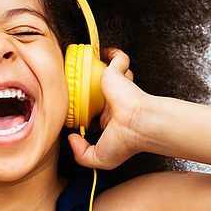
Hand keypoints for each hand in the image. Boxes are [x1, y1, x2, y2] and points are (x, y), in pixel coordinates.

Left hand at [67, 48, 149, 169]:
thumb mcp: (100, 158)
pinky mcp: (119, 74)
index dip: (85, 110)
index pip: (95, 113)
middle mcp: (114, 103)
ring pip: (110, 75)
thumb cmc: (125, 142)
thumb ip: (81, 154)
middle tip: (73, 84)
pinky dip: (113, 54)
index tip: (73, 109)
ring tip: (88, 66)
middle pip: (101, 91)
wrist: (139, 125)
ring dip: (104, 71)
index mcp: (110, 121)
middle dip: (89, 88)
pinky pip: (118, 59)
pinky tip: (105, 52)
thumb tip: (71, 137)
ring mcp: (119, 88)